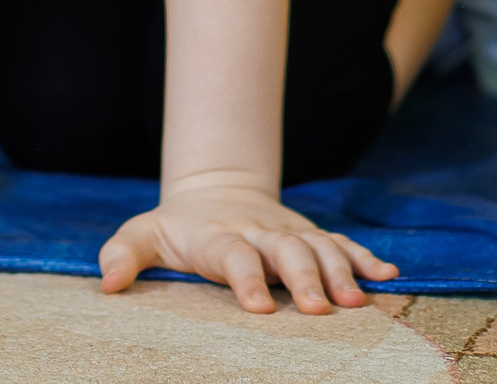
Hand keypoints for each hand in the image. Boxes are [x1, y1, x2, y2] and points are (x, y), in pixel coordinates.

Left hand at [97, 173, 395, 313]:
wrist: (217, 187)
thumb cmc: (179, 226)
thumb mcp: (143, 233)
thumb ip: (123, 253)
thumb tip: (107, 283)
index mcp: (219, 235)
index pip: (233, 255)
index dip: (246, 277)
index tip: (258, 306)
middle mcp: (260, 232)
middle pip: (287, 251)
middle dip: (304, 278)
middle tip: (319, 310)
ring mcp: (290, 232)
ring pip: (321, 248)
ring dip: (341, 271)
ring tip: (359, 300)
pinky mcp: (311, 235)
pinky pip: (343, 245)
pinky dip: (366, 258)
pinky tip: (389, 277)